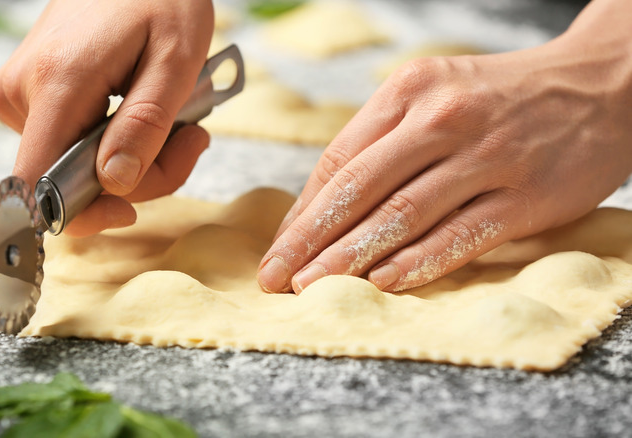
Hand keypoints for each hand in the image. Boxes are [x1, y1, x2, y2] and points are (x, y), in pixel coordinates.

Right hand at [0, 0, 213, 235]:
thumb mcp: (175, 61)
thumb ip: (145, 125)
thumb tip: (113, 184)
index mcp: (57, 83)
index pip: (38, 184)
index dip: (82, 214)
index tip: (131, 209)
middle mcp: (20, 91)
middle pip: (68, 180)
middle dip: (136, 177)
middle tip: (191, 140)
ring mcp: (18, 92)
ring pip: (73, 165)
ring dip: (131, 158)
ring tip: (173, 120)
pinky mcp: (27, 93)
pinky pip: (69, 143)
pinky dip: (113, 142)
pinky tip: (142, 113)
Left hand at [257, 0, 631, 292]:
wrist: (601, 83)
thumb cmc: (499, 98)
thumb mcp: (435, 95)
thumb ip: (381, 144)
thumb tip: (321, 208)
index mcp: (409, 90)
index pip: (339, 161)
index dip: (303, 212)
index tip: (279, 250)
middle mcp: (442, 118)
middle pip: (359, 189)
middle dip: (310, 240)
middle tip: (277, 279)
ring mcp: (486, 156)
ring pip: (402, 214)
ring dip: (350, 258)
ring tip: (313, 288)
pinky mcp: (526, 194)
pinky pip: (460, 234)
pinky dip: (418, 262)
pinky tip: (382, 284)